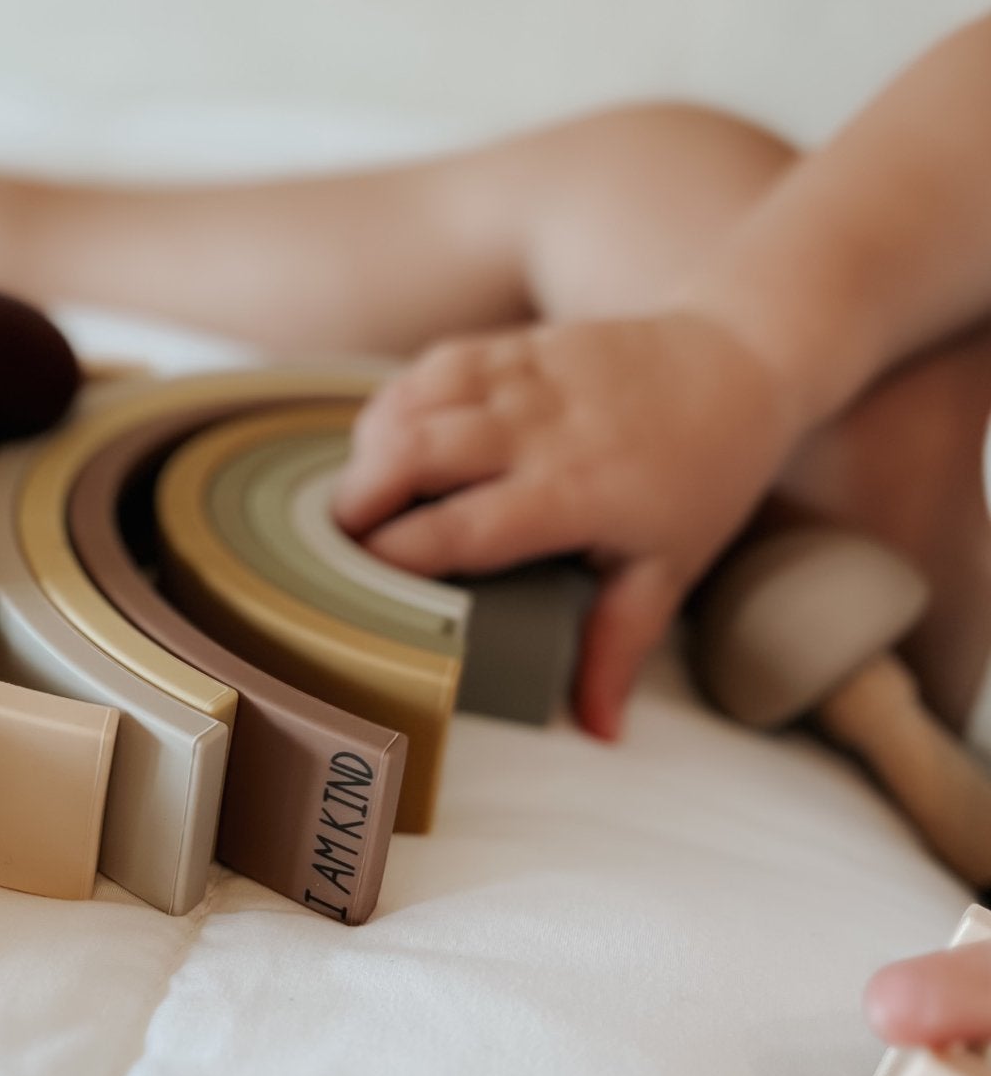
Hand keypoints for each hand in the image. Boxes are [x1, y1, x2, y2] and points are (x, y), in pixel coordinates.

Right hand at [333, 312, 797, 736]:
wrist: (739, 362)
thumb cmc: (704, 474)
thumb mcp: (670, 569)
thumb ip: (618, 647)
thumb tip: (596, 731)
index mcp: (576, 495)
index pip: (461, 526)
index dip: (398, 554)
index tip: (360, 581)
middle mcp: (541, 431)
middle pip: (416, 452)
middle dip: (359, 498)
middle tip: (337, 541)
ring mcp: (527, 378)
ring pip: (415, 400)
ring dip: (370, 447)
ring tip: (358, 492)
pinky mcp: (519, 344)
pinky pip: (435, 364)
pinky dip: (398, 399)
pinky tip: (389, 436)